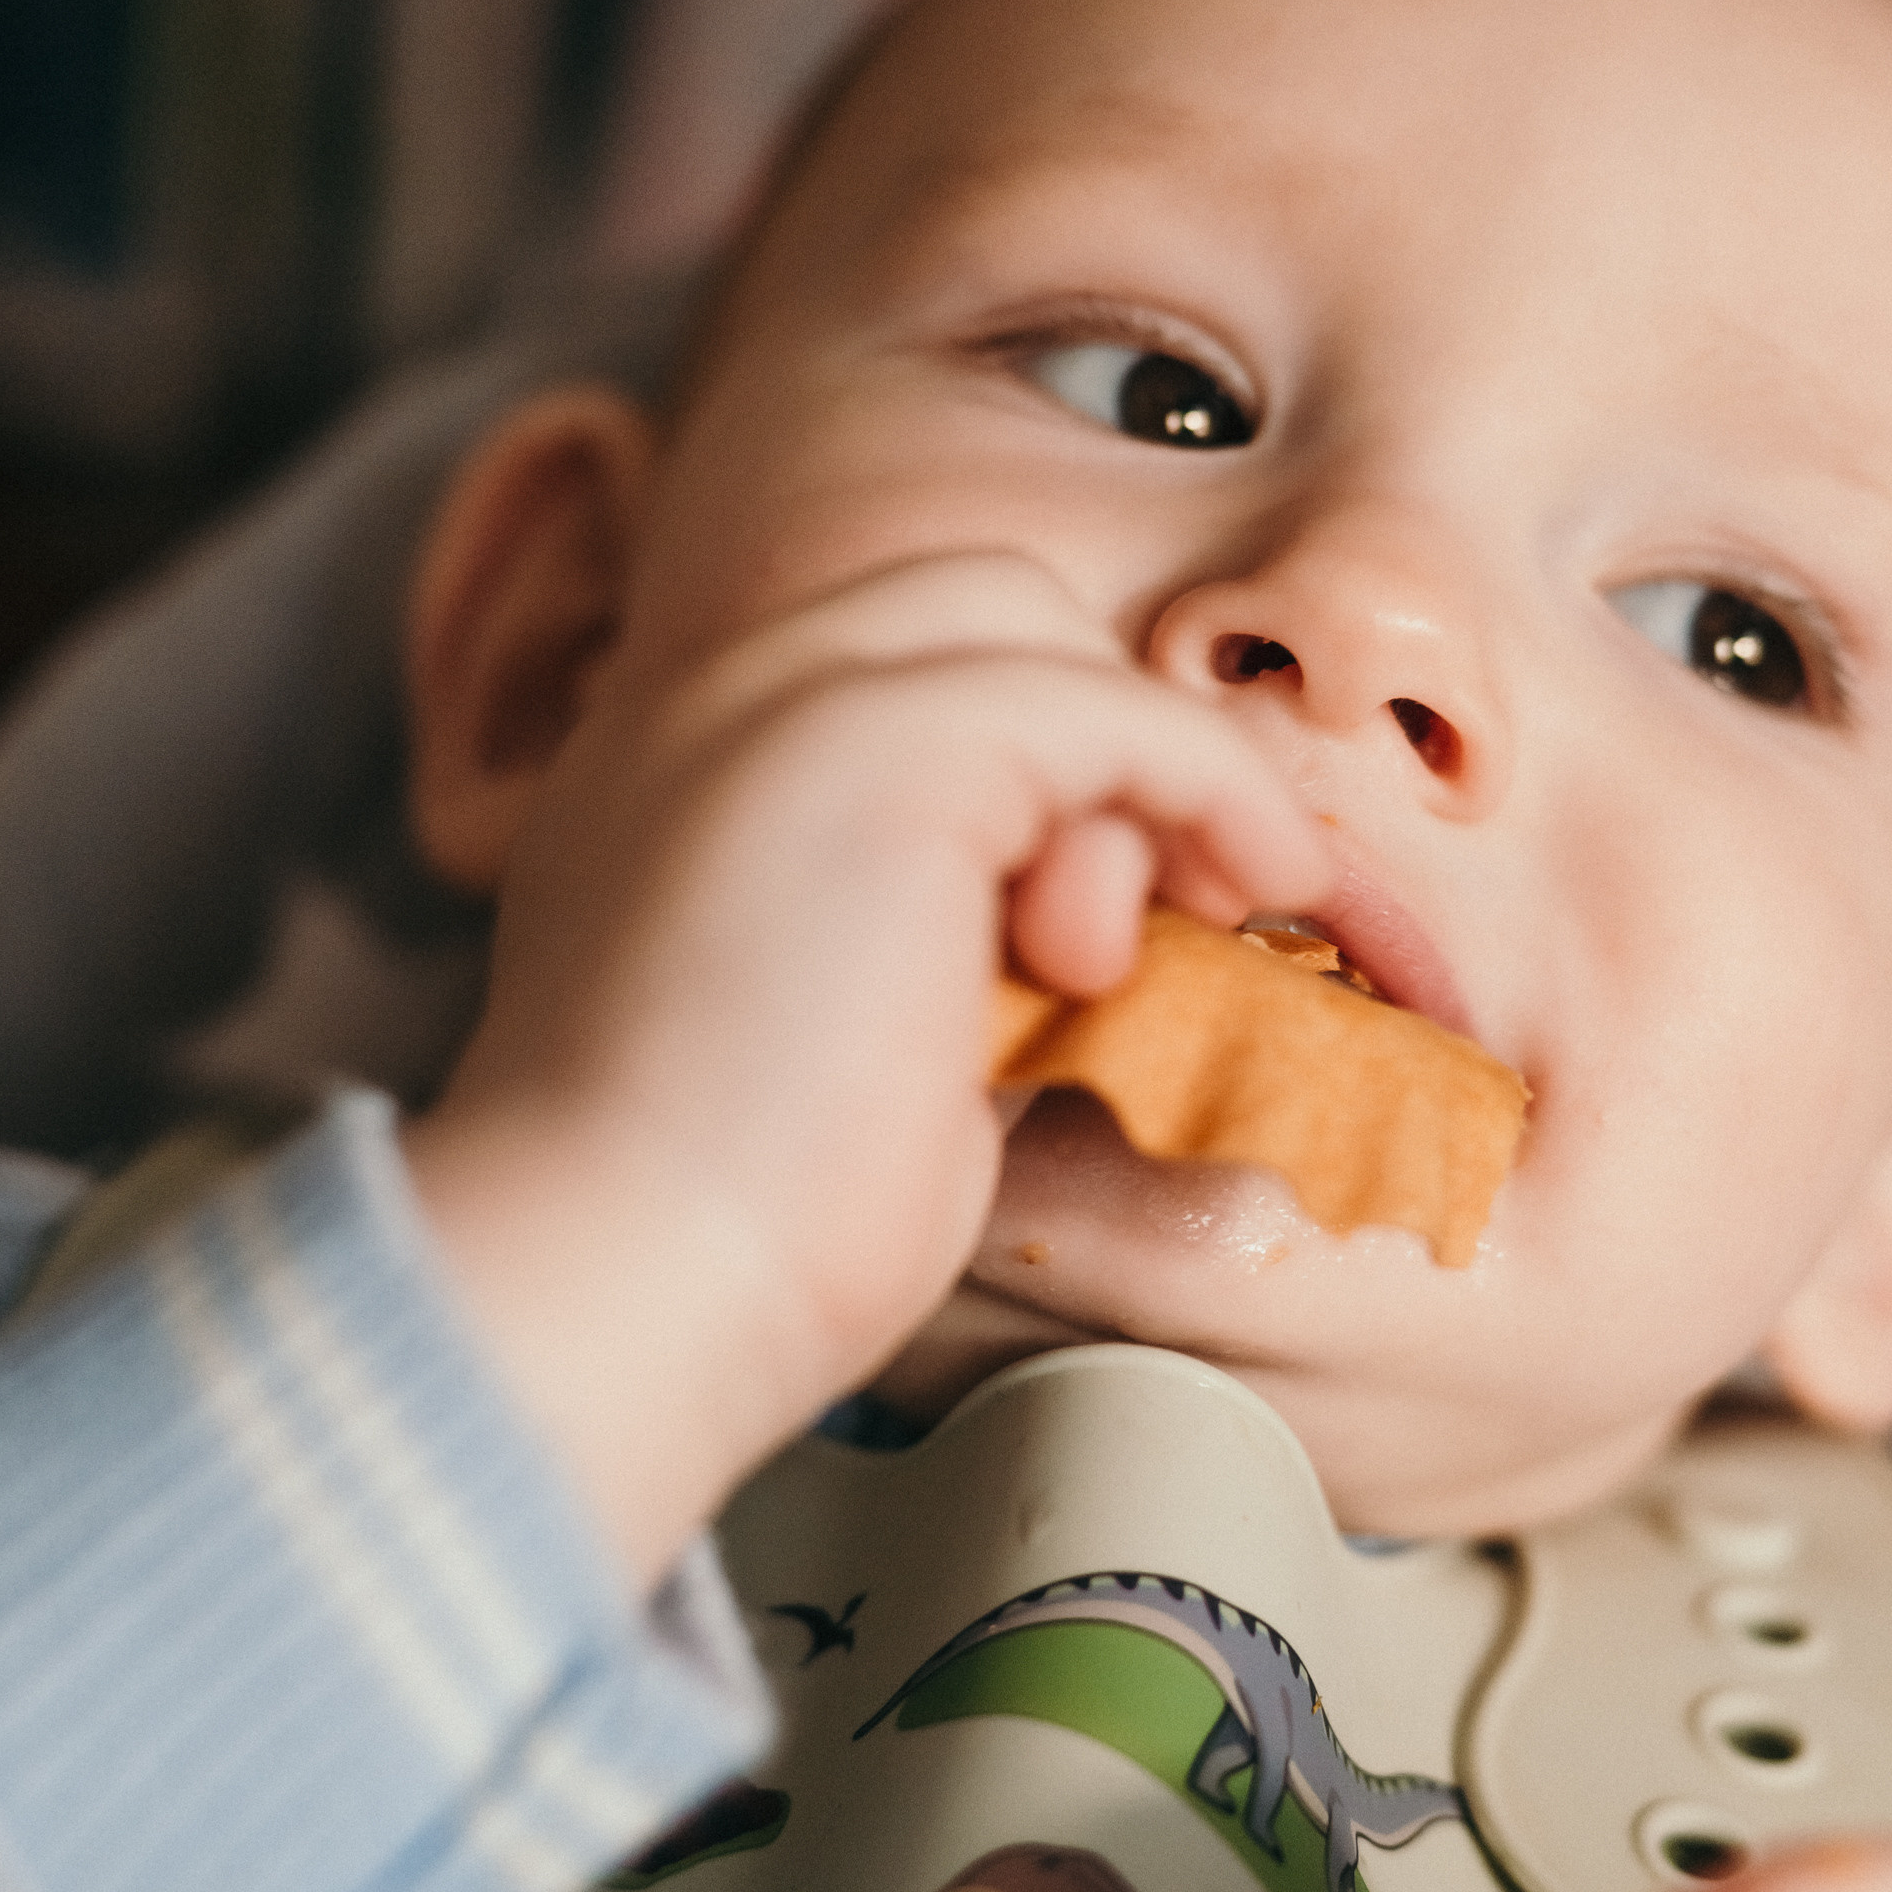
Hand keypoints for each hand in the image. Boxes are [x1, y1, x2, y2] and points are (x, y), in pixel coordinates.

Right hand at [405, 549, 1329, 1578]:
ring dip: (1126, 773)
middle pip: (957, 607)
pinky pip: (1105, 706)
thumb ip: (931, 946)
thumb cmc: (730, 1237)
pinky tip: (1265, 884)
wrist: (626, 1284)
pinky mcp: (886, 741)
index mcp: (663, 779)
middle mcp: (698, 705)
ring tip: (1113, 958)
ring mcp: (777, 701)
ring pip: (1023, 626)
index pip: (878, 668)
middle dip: (1081, 733)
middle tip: (1156, 909)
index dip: (1020, 758)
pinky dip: (1208, 781)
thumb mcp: (843, 1044)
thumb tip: (1080, 927)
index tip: (1105, 904)